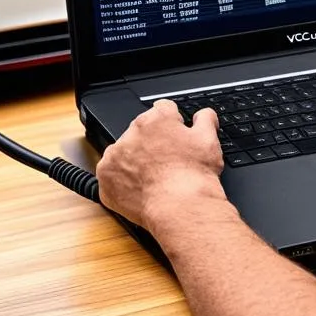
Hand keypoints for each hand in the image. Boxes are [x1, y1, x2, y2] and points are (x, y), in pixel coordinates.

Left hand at [96, 100, 226, 230]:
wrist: (180, 206)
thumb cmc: (194, 174)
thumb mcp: (209, 140)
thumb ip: (206, 119)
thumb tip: (204, 114)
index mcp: (155, 119)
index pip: (162, 109)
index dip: (172, 123)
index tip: (175, 135)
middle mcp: (131, 133)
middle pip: (141, 131)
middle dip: (152, 142)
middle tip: (167, 161)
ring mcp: (115, 157)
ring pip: (124, 153)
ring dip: (134, 160)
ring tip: (154, 177)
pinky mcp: (105, 179)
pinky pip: (112, 176)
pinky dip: (122, 182)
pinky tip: (141, 188)